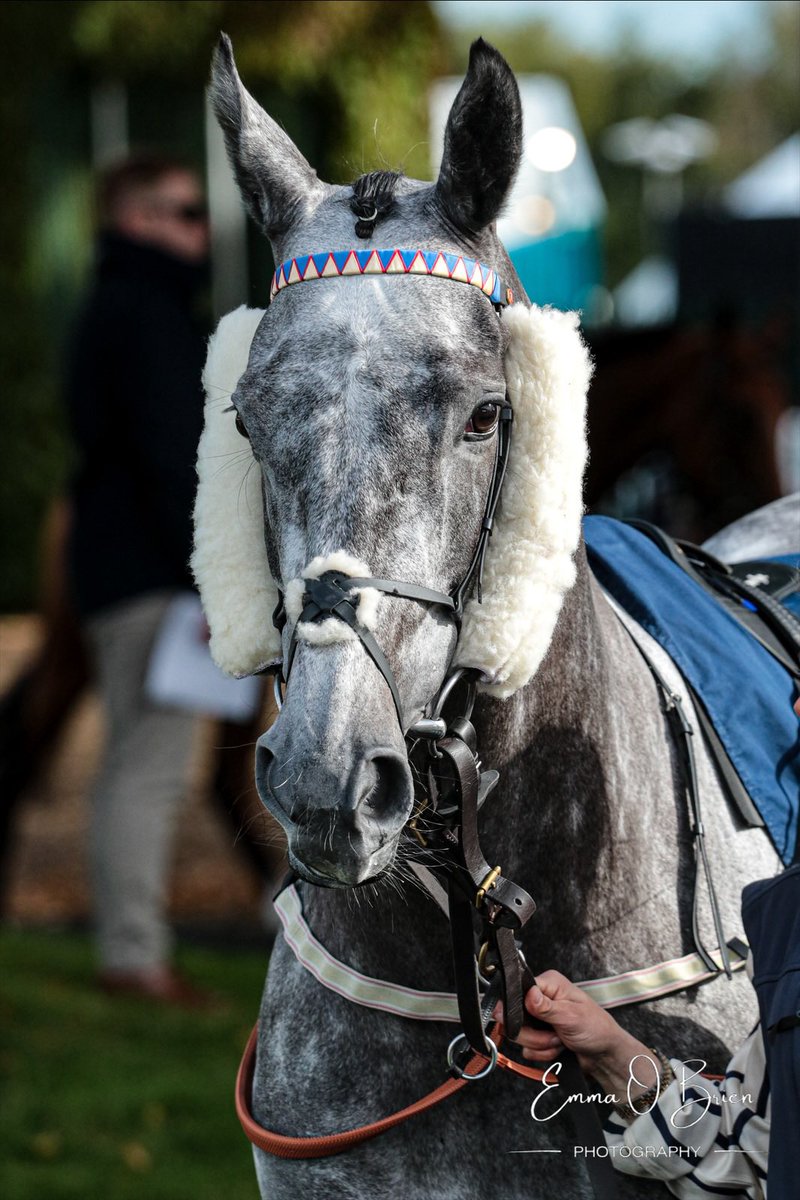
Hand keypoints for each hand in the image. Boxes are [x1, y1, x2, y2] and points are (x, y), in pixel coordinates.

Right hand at [507, 970, 657, 1102]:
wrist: (604, 1055)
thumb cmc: (596, 1028)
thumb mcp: (571, 1016)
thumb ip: (546, 1007)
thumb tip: (528, 994)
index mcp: (549, 985)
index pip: (518, 990)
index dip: (517, 1007)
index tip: (521, 1020)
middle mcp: (540, 999)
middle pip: (515, 1016)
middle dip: (534, 1034)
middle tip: (554, 1035)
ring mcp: (538, 1020)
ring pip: (520, 1035)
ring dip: (541, 1045)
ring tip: (560, 1042)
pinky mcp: (538, 1037)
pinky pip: (527, 1050)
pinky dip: (542, 1054)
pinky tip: (558, 1049)